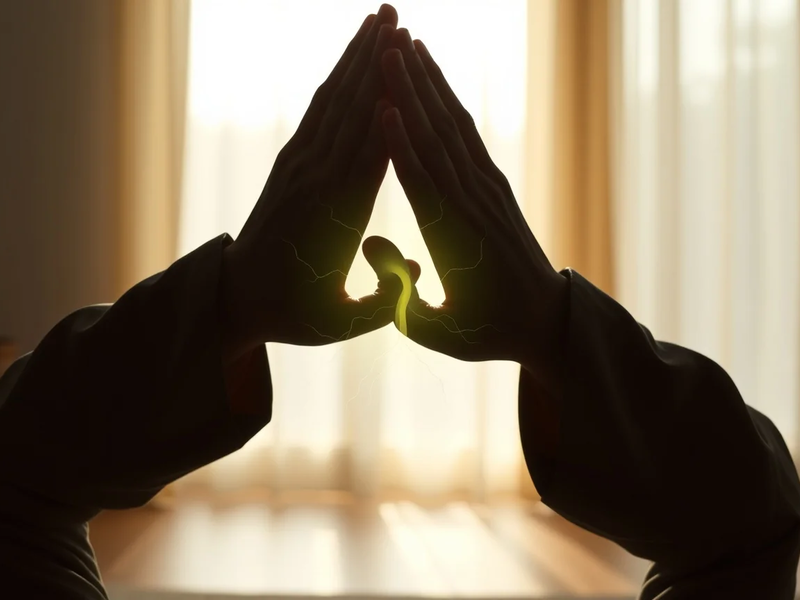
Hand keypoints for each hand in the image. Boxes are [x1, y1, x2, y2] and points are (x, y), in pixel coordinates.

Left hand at [220, 5, 419, 362]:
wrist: (237, 299)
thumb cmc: (297, 314)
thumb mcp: (341, 323)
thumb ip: (382, 300)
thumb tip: (418, 264)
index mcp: (337, 218)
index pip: (370, 153)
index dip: (389, 104)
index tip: (406, 65)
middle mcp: (316, 182)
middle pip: (352, 112)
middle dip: (374, 61)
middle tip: (396, 16)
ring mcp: (299, 167)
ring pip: (333, 102)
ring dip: (355, 58)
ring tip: (379, 18)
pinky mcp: (289, 163)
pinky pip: (317, 113)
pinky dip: (336, 79)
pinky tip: (352, 56)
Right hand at [376, 29, 568, 381]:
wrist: (546, 319)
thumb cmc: (487, 331)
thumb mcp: (440, 332)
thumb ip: (401, 300)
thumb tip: (369, 244)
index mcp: (456, 243)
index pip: (424, 185)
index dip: (401, 144)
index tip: (380, 103)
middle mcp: (473, 207)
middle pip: (437, 141)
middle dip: (412, 92)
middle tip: (388, 47)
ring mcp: (488, 190)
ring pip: (454, 129)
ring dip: (430, 85)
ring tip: (407, 43)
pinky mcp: (495, 184)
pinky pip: (468, 136)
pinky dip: (449, 103)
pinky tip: (433, 77)